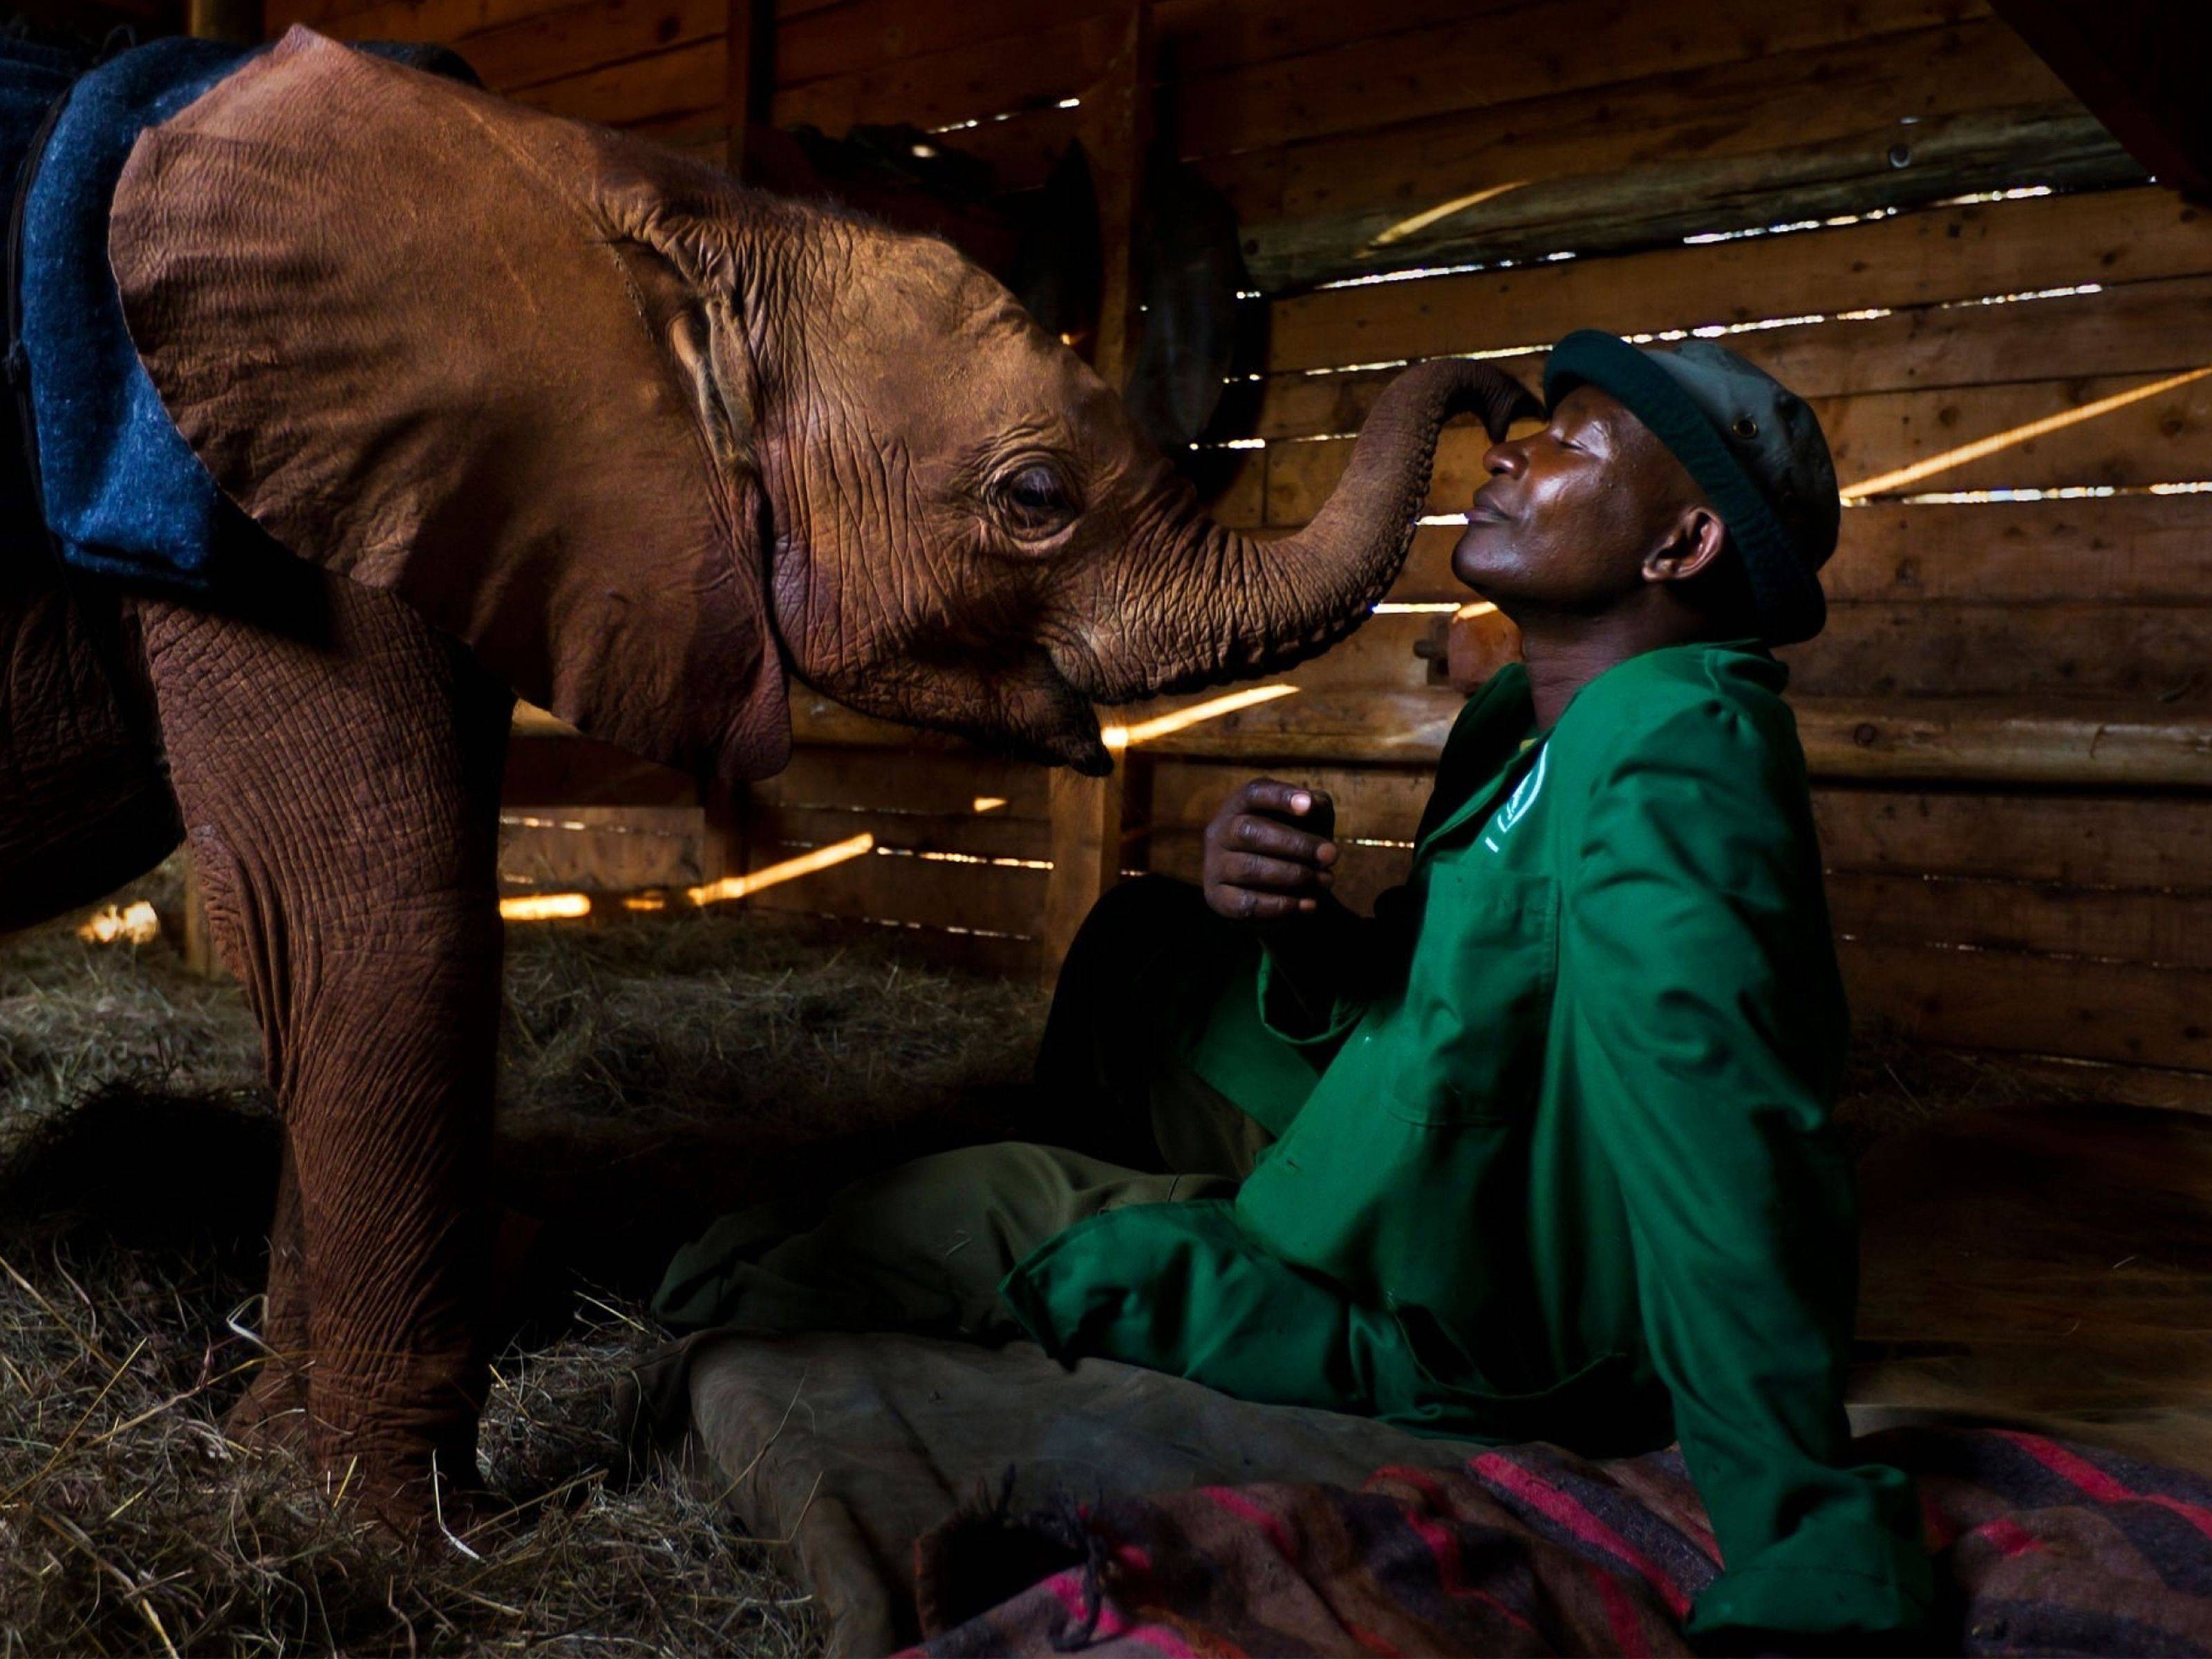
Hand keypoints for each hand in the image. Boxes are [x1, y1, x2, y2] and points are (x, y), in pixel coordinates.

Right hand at [1202, 779, 1338, 920]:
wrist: (1281, 886)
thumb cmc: (1296, 842)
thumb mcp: (1310, 820)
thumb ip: (1316, 807)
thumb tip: (1314, 805)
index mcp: (1240, 805)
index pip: (1254, 793)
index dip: (1280, 797)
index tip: (1308, 805)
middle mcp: (1220, 832)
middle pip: (1249, 831)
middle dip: (1295, 844)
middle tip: (1331, 854)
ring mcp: (1214, 865)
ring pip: (1249, 868)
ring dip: (1293, 875)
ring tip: (1325, 880)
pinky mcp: (1218, 898)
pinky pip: (1246, 904)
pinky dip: (1281, 905)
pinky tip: (1309, 904)